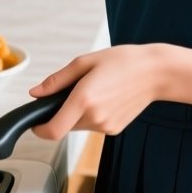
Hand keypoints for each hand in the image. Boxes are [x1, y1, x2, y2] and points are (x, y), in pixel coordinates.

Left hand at [28, 45, 164, 139]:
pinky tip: (107, 98)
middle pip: (64, 125)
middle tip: (75, 91)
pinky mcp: (114, 130)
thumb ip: (57, 80)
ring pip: (78, 125)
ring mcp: (105, 126)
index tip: (36, 121)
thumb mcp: (85, 62)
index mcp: (84, 99)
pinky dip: (92, 115)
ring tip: (96, 91)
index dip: (39, 129)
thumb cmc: (124, 62)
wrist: (155, 73)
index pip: (52, 130)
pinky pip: (93, 125)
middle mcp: (94, 117)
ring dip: (78, 113)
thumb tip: (36, 93)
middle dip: (61, 112)